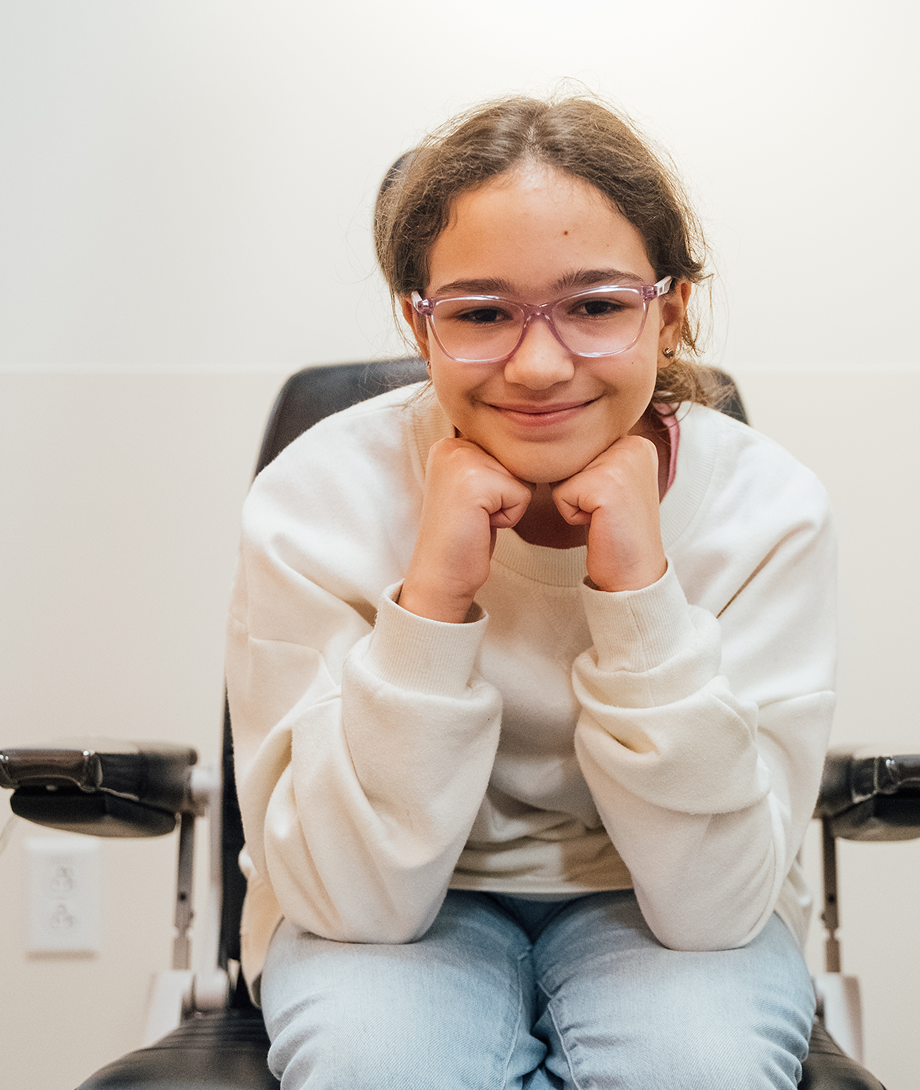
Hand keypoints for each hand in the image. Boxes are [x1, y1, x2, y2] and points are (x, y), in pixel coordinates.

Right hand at [399, 438, 533, 622]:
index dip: (501, 485)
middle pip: (517, 461)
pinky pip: (522, 495)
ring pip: (522, 477)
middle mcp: (452, 446)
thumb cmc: (464, 535)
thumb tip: (534, 452)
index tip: (472, 505)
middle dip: (506, 493)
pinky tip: (480, 525)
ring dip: (508, 505)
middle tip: (475, 514)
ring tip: (478, 519)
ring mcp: (461, 462)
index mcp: (450, 444)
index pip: (507, 451)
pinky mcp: (475, 483)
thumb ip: (493, 462)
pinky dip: (509, 517)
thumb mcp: (475, 486)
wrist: (441, 575)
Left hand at [551, 435, 665, 592]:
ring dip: (573, 501)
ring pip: (562, 475)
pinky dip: (571, 515)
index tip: (610, 502)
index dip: (583, 481)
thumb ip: (590, 458)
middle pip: (569, 459)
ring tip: (603, 518)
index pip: (579, 448)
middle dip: (577, 489)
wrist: (636, 572)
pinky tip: (599, 525)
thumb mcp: (609, 481)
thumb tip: (548, 444)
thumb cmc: (616, 530)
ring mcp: (621, 463)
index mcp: (636, 442)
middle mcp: (633, 445)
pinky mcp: (605, 486)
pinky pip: (560, 494)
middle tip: (606, 513)